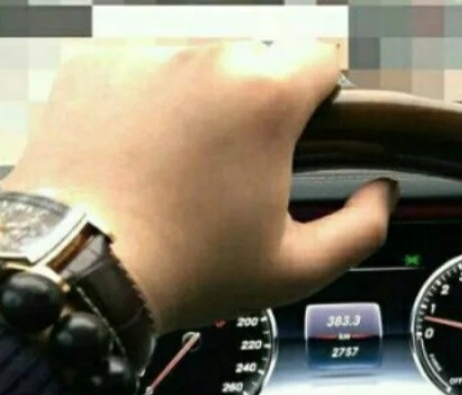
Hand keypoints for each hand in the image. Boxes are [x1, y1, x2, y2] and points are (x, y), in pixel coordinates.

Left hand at [0, 41, 397, 333]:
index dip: (322, 100)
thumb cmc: (186, 271)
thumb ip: (361, 229)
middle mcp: (203, 56)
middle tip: (235, 174)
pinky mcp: (92, 66)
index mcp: (264, 97)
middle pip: (258, 64)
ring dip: (203, 107)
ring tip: (179, 173)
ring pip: (198, 68)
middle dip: (259, 110)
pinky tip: (139, 160)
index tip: (304, 135)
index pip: (323, 59)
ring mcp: (141, 56)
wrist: (79, 271)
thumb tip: (382, 195)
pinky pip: (143, 74)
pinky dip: (150, 106)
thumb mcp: (293, 269)